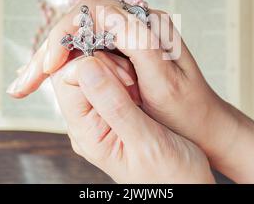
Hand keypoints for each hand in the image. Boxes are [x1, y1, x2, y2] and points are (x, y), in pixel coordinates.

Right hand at [6, 0, 236, 169]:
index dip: (65, 34)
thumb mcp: (165, 82)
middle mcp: (137, 23)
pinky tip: (45, 78)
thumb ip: (138, 46)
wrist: (202, 125)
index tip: (48, 64)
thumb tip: (103, 16)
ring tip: (25, 82)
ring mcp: (128, 36)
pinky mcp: (122, 50)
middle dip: (49, 48)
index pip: (94, 12)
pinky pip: (85, 47)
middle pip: (80, 21)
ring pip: (77, 35)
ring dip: (50, 56)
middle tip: (25, 80)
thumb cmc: (187, 110)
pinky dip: (62, 63)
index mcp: (150, 26)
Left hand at [52, 54, 214, 182]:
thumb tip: (86, 66)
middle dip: (105, 64)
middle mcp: (87, 124)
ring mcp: (100, 117)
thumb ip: (114, 104)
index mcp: (86, 133)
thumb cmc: (169, 176)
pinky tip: (141, 87)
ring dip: (117, 69)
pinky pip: (110, 80)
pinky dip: (125, 75)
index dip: (93, 66)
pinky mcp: (115, 111)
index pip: (67, 80)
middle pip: (77, 74)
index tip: (126, 76)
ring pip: (94, 73)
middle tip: (134, 80)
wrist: (186, 188)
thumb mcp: (145, 140)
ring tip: (140, 87)